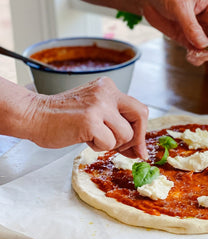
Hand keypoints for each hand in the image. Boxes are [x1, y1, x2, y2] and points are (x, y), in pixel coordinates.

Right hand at [26, 77, 148, 158]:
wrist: (34, 115)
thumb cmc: (63, 117)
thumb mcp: (95, 112)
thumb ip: (116, 123)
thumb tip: (139, 149)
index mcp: (109, 88)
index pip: (139, 109)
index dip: (142, 130)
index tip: (139, 148)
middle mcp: (106, 92)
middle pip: (140, 115)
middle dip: (137, 138)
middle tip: (128, 151)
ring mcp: (98, 105)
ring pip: (125, 134)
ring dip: (111, 144)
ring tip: (93, 137)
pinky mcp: (90, 121)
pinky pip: (109, 143)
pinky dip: (98, 147)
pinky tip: (85, 138)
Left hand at [143, 0, 207, 64]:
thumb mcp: (180, 6)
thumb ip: (191, 26)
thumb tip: (203, 44)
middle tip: (201, 54)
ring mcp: (199, 31)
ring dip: (203, 55)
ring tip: (192, 55)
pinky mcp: (187, 39)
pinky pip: (196, 52)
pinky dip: (195, 57)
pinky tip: (189, 56)